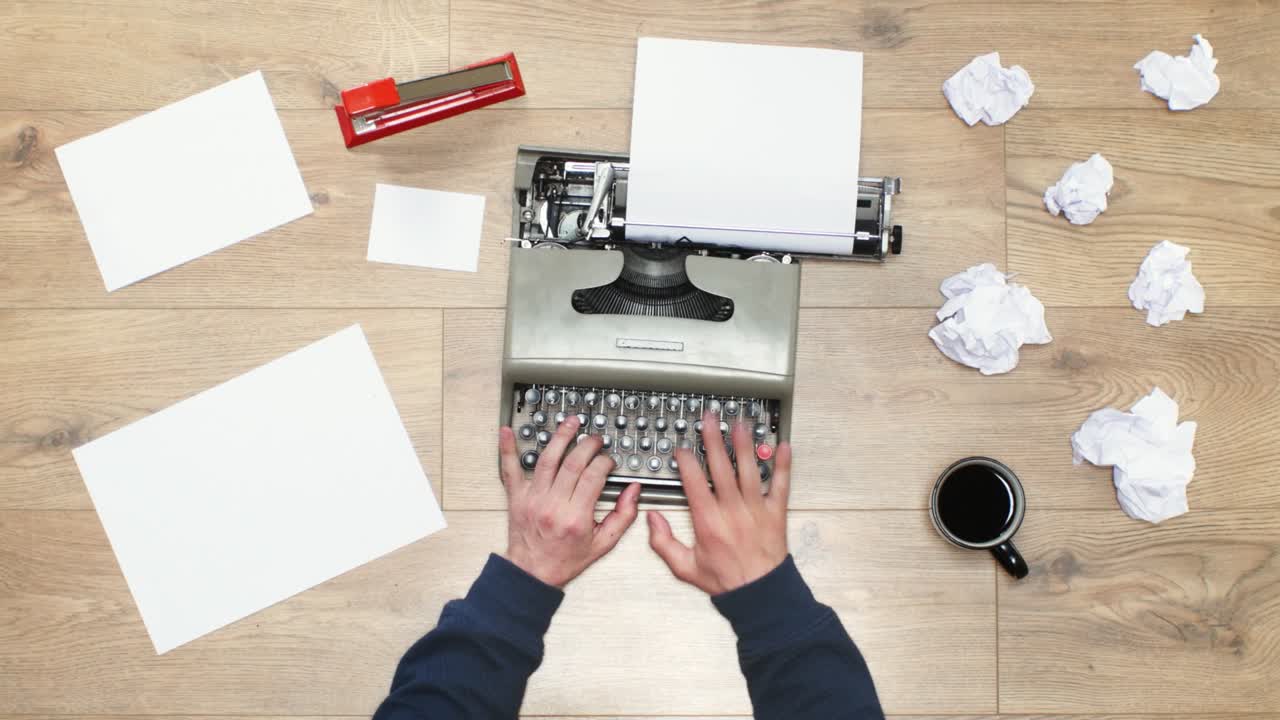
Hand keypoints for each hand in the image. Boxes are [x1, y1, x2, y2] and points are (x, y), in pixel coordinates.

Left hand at [499, 415, 641, 587]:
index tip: (608, 461)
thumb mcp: (603, 544)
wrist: (532, 572)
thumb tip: (633, 491)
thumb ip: (623, 516)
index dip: (604, 462)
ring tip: (570, 422)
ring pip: (547, 459)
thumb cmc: (565, 559)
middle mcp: (553, 505)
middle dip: (588, 444)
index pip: (594, 476)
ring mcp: (533, 499)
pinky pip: (510, 470)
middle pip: (573, 463)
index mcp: (576, 517)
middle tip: (595, 438)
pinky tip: (507, 432)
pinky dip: (507, 449)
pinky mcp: (517, 497)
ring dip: (560, 437)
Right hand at [647, 411, 790, 594]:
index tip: (682, 448)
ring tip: (739, 424)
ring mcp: (756, 509)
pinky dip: (783, 465)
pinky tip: (782, 446)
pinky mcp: (776, 513)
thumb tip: (652, 519)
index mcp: (708, 521)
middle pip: (721, 467)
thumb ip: (663, 543)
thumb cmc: (725, 580)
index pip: (695, 482)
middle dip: (714, 440)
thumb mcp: (684, 567)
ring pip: (749, 470)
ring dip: (744, 445)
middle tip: (711, 419)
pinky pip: (780, 484)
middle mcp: (732, 510)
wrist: (760, 593)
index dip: (687, 461)